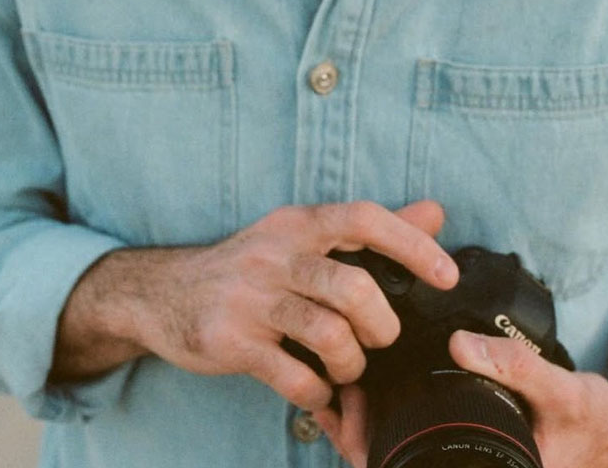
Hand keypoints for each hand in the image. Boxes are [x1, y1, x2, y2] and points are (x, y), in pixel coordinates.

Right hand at [52, 199, 456, 411]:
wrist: (161, 293)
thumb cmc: (249, 266)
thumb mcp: (301, 234)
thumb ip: (369, 229)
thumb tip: (435, 211)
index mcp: (299, 223)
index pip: (363, 219)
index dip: (411, 245)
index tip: (446, 277)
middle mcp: (276, 253)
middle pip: (353, 287)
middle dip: (382, 326)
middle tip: (379, 340)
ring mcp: (251, 299)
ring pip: (329, 335)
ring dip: (352, 365)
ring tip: (346, 370)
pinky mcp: (231, 342)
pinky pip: (294, 378)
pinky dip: (317, 395)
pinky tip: (315, 392)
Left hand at [314, 335, 607, 467]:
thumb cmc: (595, 419)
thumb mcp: (561, 390)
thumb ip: (514, 365)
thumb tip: (460, 342)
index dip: (369, 449)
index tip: (345, 408)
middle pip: (396, 467)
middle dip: (359, 435)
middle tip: (333, 392)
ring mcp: (465, 464)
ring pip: (402, 457)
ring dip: (371, 425)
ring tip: (346, 385)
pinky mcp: (467, 446)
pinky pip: (420, 441)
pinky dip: (395, 417)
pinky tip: (377, 387)